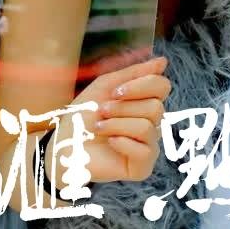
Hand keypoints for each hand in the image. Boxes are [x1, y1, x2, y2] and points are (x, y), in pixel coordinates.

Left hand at [45, 55, 169, 187]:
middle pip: (156, 107)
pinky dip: (121, 143)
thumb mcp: (106, 85)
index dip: (141, 86)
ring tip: (100, 127)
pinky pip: (144, 151)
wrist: (66, 140)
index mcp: (144, 101)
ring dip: (116, 124)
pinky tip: (109, 143)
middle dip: (123, 108)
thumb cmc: (84, 112)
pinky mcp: (143, 166)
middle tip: (102, 111)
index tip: (116, 91)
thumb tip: (163, 61)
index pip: (162, 86)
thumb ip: (135, 73)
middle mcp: (151, 122)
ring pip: (148, 127)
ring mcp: (148, 145)